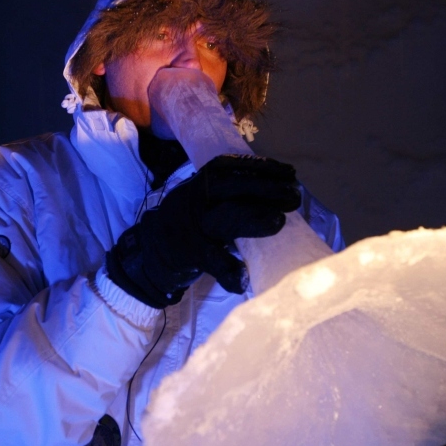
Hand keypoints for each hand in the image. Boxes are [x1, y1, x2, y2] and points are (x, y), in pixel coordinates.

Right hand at [106, 154, 300, 307]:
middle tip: (294, 196)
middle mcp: (195, 199)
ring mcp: (192, 227)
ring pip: (223, 219)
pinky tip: (243, 278)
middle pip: (231, 188)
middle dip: (266, 189)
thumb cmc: (191, 223)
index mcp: (201, 183)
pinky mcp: (190, 254)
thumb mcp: (205, 198)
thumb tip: (279, 188)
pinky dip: (229, 270)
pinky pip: (211, 261)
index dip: (262, 168)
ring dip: (253, 219)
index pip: (232, 168)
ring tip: (279, 221)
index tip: (289, 172)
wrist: (151, 251)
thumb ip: (232, 192)